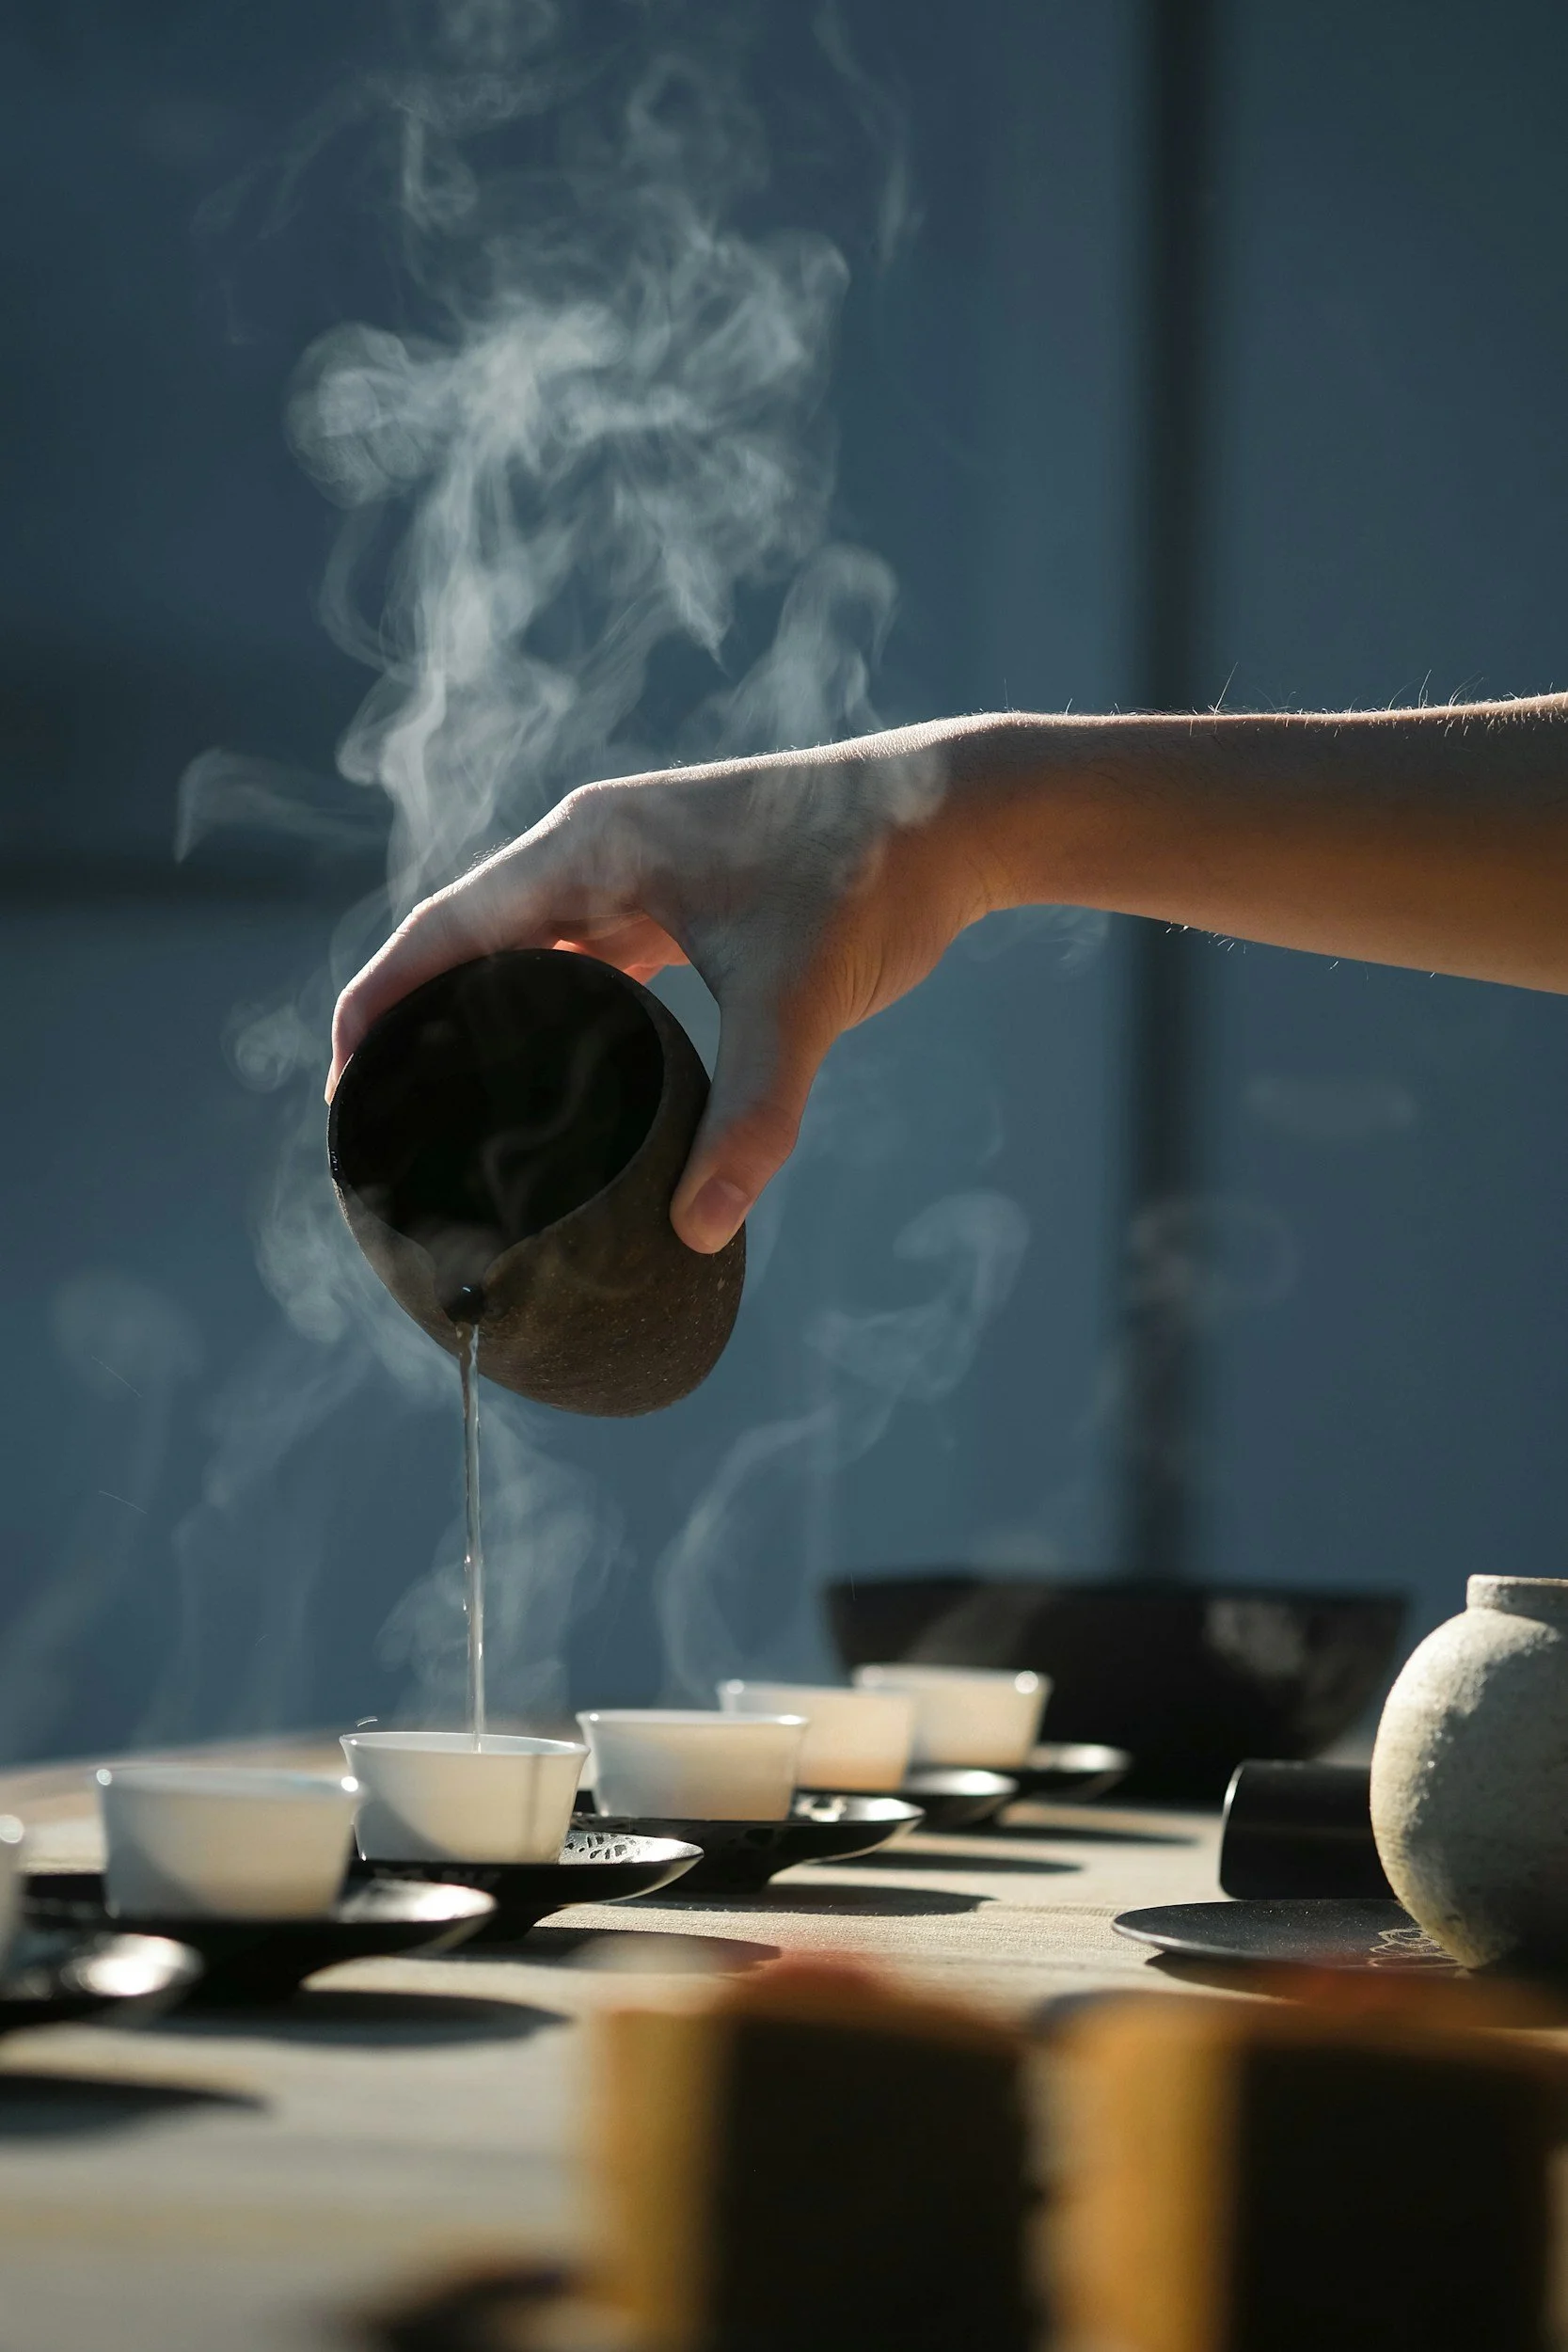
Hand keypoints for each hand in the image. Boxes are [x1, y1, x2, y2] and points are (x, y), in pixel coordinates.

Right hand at [328, 720, 1005, 1250]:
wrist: (959, 815)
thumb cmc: (872, 879)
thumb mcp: (798, 1003)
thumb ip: (751, 1118)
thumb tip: (698, 1228)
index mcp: (588, 846)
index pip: (443, 929)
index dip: (379, 1005)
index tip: (343, 1090)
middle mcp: (596, 847)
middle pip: (468, 941)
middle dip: (418, 1024)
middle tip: (383, 1124)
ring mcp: (636, 867)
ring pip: (526, 949)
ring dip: (481, 1017)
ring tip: (445, 1108)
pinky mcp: (678, 894)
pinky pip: (584, 953)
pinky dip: (551, 1009)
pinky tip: (546, 1074)